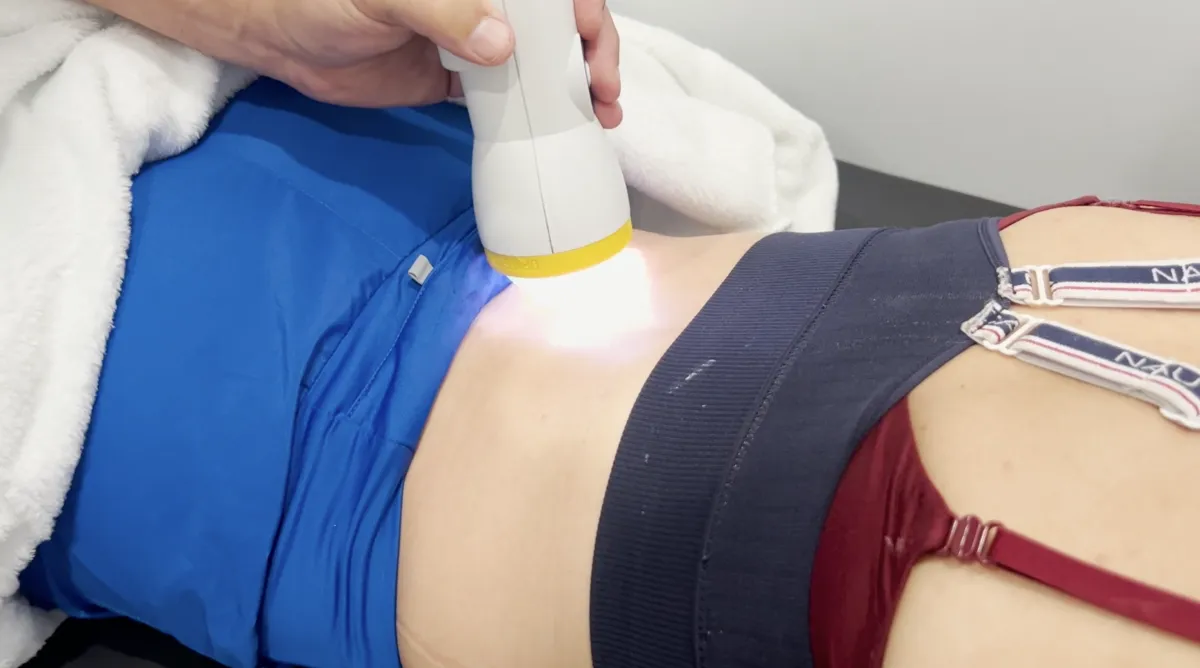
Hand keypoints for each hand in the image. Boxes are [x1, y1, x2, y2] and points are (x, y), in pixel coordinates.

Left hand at [87, 0, 621, 125]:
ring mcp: (476, 41)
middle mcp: (487, 2)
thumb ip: (445, 13)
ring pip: (543, 61)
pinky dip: (538, 114)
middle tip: (604, 91)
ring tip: (601, 116)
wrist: (282, 39)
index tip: (592, 46)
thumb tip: (503, 44)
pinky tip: (563, 130)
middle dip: (593, 53)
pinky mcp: (460, 81)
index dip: (583, 13)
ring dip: (576, 87)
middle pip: (559, 24)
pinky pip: (509, 97)